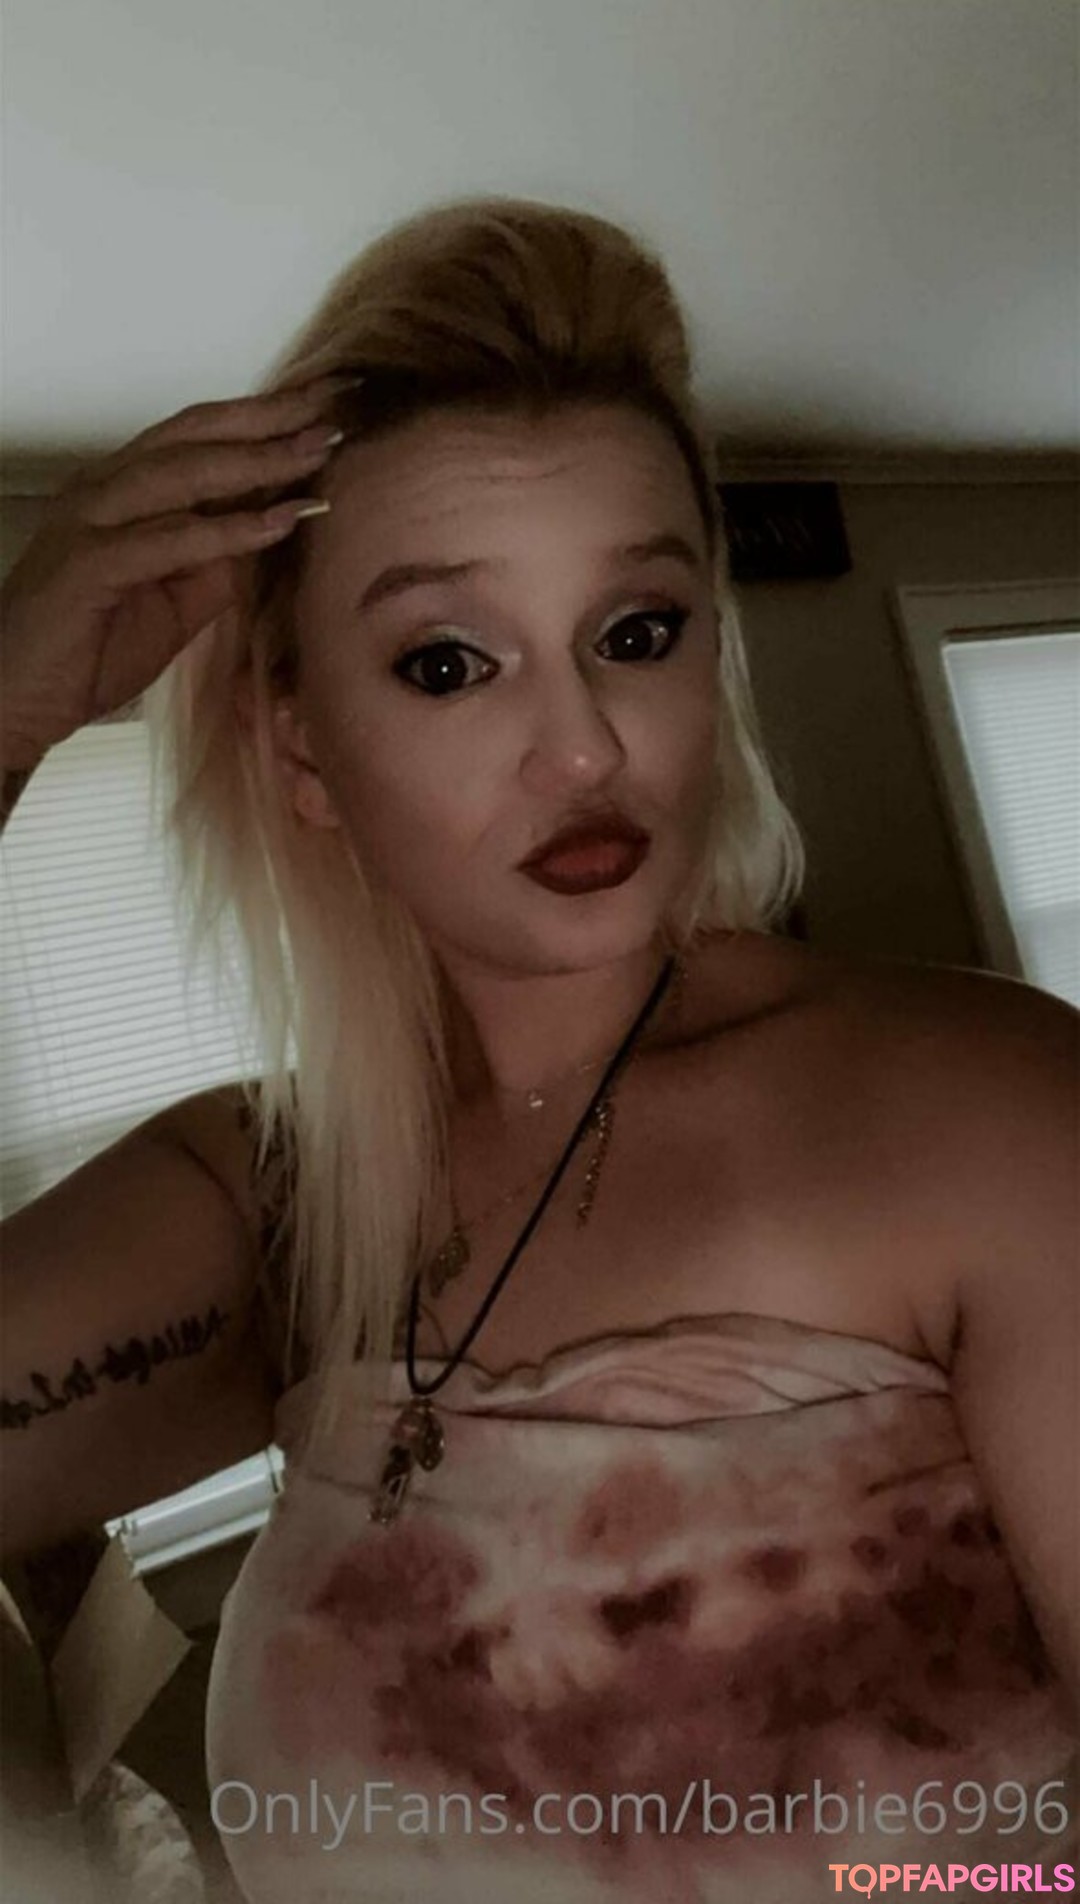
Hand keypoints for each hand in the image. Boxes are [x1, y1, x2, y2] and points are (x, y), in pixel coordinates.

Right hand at [0, 375, 350, 767]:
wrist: (16, 702)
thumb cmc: (87, 652)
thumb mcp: (176, 604)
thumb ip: (219, 565)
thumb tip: (277, 534)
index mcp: (122, 490)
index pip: (200, 437)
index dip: (263, 419)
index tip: (326, 408)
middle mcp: (103, 490)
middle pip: (194, 435)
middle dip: (268, 418)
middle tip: (334, 405)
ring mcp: (91, 521)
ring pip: (181, 473)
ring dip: (256, 460)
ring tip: (317, 452)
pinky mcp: (88, 564)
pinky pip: (168, 538)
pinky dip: (227, 529)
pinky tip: (278, 520)